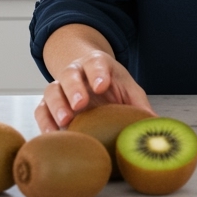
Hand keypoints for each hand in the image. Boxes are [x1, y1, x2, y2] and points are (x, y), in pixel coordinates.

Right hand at [34, 49, 152, 132]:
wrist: (90, 80)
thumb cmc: (112, 87)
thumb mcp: (128, 89)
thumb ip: (140, 105)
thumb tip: (155, 124)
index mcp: (97, 64)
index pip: (96, 63)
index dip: (98, 73)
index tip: (102, 86)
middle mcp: (76, 72)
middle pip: (70, 75)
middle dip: (74, 88)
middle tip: (80, 104)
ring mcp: (60, 87)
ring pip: (52, 90)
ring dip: (57, 105)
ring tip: (66, 120)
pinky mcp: (49, 104)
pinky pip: (41, 110)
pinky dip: (44, 121)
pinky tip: (52, 133)